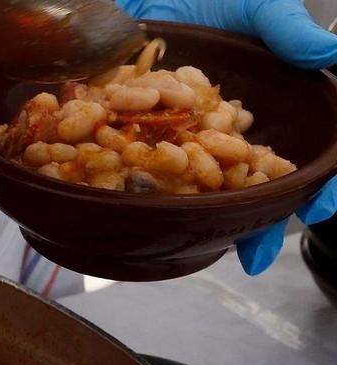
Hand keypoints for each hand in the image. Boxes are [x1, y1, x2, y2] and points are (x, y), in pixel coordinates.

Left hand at [117, 0, 336, 273]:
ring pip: (195, 191)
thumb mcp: (257, 5)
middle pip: (249, 191)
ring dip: (200, 220)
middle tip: (254, 255)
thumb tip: (323, 53)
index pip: (295, 162)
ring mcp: (180, 139)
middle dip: (257, 224)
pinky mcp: (133, 133)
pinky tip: (133, 214)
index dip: (316, 188)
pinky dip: (134, 188)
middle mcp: (223, 136)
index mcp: (263, 115)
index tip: (318, 205)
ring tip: (202, 245)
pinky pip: (132, 167)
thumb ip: (285, 26)